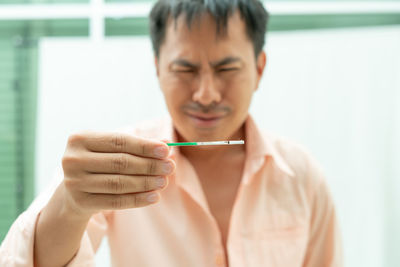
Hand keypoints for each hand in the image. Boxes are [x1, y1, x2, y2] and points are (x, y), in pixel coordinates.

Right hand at [60, 131, 174, 217]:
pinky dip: (138, 199)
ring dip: (146, 182)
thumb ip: (138, 145)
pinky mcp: (80, 202)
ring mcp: (74, 182)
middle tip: (170, 167)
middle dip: (149, 165)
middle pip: (120, 162)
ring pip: (119, 183)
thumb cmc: (99, 163)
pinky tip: (154, 196)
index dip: (144, 146)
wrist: (74, 192)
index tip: (166, 150)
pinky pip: (116, 201)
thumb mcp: (113, 150)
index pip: (119, 141)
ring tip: (164, 181)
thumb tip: (167, 143)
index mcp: (80, 139)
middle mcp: (72, 159)